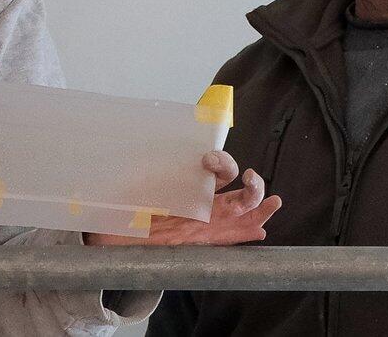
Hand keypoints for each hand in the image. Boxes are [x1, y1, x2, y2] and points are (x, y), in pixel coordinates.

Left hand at [85, 151, 281, 246]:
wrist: (114, 237)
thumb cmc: (126, 208)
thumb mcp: (139, 186)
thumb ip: (147, 171)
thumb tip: (138, 148)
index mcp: (191, 189)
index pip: (218, 173)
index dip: (220, 163)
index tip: (207, 160)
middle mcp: (204, 205)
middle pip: (237, 193)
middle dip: (251, 185)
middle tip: (247, 176)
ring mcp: (206, 223)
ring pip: (241, 213)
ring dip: (259, 205)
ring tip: (273, 200)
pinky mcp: (202, 240)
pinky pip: (229, 237)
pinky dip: (245, 233)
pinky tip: (260, 230)